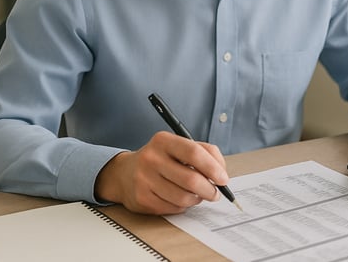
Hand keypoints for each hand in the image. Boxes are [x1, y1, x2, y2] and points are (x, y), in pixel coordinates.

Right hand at [95, 131, 229, 214]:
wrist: (124, 173)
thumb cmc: (160, 159)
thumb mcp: (178, 146)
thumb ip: (204, 153)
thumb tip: (221, 174)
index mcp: (163, 141)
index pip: (194, 153)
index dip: (213, 168)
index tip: (223, 179)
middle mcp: (151, 158)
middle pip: (191, 179)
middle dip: (210, 189)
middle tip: (216, 193)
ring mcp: (144, 179)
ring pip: (183, 197)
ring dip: (197, 199)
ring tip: (198, 195)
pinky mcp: (142, 198)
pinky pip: (173, 208)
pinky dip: (183, 206)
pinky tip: (181, 198)